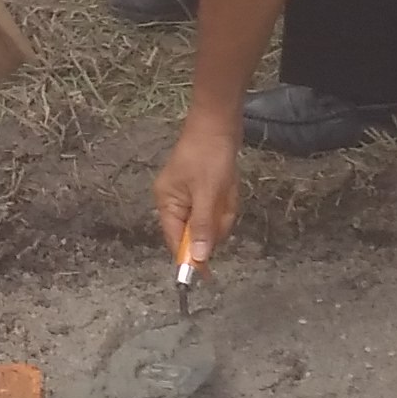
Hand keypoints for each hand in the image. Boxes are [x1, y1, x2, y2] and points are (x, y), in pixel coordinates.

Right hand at [153, 112, 243, 271]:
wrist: (219, 121)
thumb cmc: (209, 154)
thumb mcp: (208, 192)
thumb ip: (203, 227)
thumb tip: (199, 258)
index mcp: (167, 202)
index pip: (176, 241)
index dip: (191, 258)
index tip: (208, 276)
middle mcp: (175, 201)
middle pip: (198, 232)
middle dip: (216, 222)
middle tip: (223, 202)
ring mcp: (190, 195)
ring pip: (212, 220)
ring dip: (224, 209)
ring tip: (227, 187)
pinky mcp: (204, 188)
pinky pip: (218, 207)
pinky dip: (226, 200)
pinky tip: (229, 183)